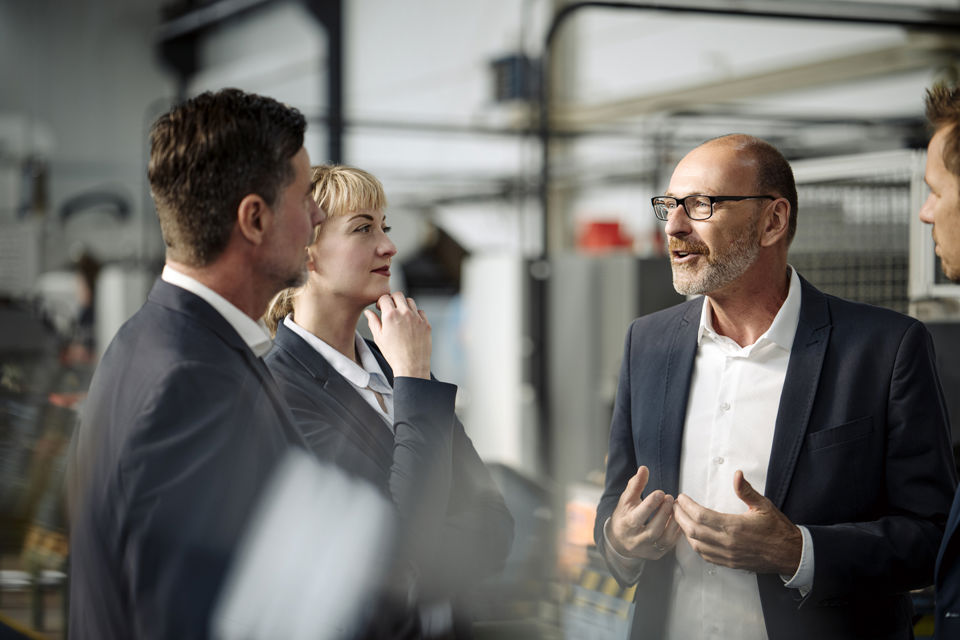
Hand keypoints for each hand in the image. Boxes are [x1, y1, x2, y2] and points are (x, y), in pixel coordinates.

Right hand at [364, 292, 430, 378]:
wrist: (411, 366)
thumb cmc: (394, 354)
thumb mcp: (379, 338)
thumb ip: (373, 322)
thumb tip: (368, 312)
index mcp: (391, 316)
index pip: (385, 297)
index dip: (381, 301)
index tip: (381, 307)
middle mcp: (405, 313)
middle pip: (398, 295)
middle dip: (392, 299)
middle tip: (390, 308)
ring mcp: (417, 318)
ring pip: (410, 301)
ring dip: (404, 305)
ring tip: (400, 316)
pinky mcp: (426, 323)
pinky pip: (420, 311)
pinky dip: (415, 313)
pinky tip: (410, 322)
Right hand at [608, 466, 680, 560]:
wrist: (620, 541)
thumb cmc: (624, 516)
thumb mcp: (626, 500)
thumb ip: (635, 484)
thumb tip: (644, 469)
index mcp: (626, 525)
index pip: (637, 517)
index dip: (650, 505)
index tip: (660, 493)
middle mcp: (636, 540)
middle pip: (653, 530)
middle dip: (664, 513)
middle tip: (671, 498)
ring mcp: (647, 550)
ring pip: (663, 539)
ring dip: (672, 522)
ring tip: (676, 507)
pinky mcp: (656, 554)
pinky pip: (670, 544)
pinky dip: (676, 531)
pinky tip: (679, 519)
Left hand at [673, 470, 801, 574]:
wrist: (790, 554)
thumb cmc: (778, 529)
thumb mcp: (764, 506)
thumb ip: (746, 491)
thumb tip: (737, 475)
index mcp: (734, 527)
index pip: (701, 516)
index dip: (687, 506)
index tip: (681, 498)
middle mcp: (728, 543)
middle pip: (693, 530)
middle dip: (680, 517)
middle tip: (674, 506)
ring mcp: (728, 555)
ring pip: (696, 545)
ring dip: (684, 531)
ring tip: (679, 518)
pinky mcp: (729, 563)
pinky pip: (705, 556)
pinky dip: (695, 545)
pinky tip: (692, 537)